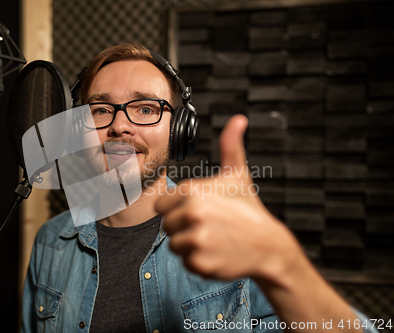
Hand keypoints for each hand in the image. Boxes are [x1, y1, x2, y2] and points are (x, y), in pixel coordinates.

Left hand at [155, 115, 302, 283]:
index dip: (177, 209)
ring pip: (174, 245)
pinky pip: (185, 263)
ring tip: (214, 239)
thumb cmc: (248, 208)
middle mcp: (192, 213)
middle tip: (210, 226)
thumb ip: (230, 146)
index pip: (160, 206)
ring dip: (190, 246)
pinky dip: (199, 262)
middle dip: (184, 228)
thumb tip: (238, 119)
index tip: (199, 211)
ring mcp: (196, 239)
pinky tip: (217, 253)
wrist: (269, 246)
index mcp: (192, 190)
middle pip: (166, 226)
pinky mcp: (199, 262)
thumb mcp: (237, 174)